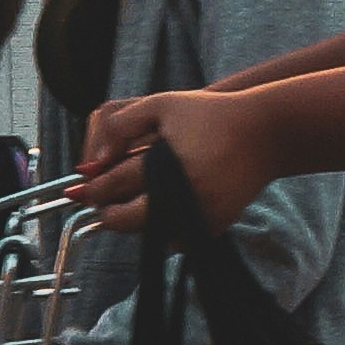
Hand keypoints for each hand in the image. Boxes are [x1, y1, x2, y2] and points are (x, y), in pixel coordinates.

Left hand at [80, 86, 283, 231]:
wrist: (264, 133)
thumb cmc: (209, 114)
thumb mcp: (161, 106)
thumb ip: (120, 127)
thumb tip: (88, 165)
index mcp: (163, 166)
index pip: (114, 186)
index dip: (93, 189)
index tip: (79, 190)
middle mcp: (181, 196)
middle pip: (127, 220)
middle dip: (107, 214)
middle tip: (99, 205)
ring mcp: (199, 215)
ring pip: (149, 234)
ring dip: (133, 223)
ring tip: (123, 207)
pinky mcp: (215, 226)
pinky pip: (176, 239)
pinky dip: (162, 228)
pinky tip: (155, 211)